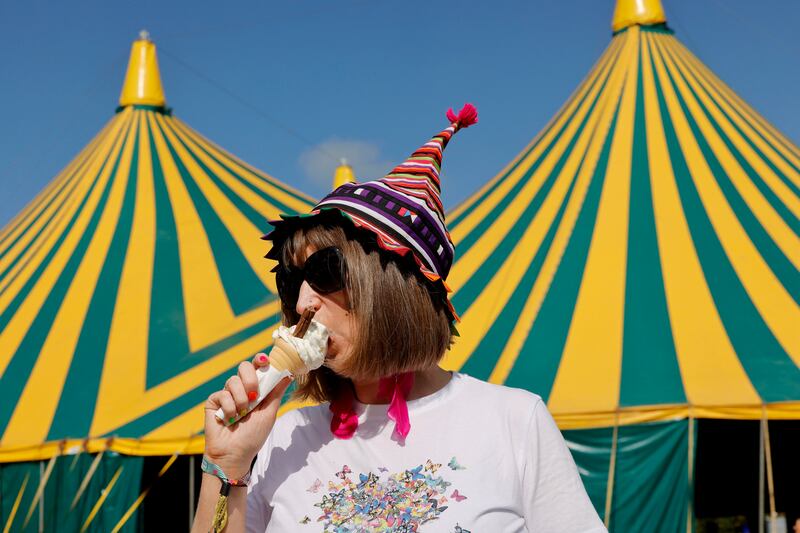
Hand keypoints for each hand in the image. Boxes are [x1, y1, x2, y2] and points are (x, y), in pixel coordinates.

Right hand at [203, 354, 291, 478]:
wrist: (235, 454)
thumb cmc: (253, 436)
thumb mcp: (269, 413)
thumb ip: (276, 393)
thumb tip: (289, 374)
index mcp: (256, 389)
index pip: (258, 367)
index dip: (261, 360)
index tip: (265, 361)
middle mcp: (241, 389)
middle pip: (244, 367)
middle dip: (251, 379)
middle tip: (254, 395)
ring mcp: (226, 394)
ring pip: (233, 380)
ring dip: (241, 399)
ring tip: (242, 414)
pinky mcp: (213, 402)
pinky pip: (222, 394)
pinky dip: (229, 408)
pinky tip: (229, 419)